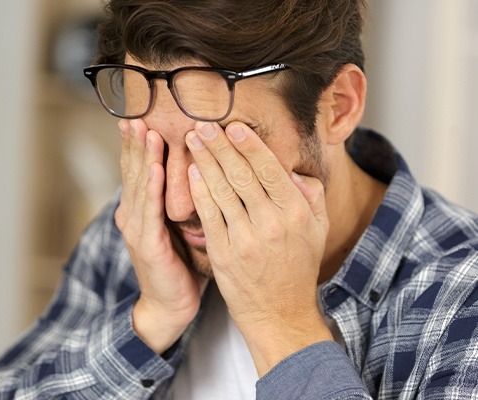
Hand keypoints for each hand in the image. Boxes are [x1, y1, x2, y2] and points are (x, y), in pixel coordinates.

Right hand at [115, 119, 207, 353]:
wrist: (171, 305)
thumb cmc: (180, 264)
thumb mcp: (178, 226)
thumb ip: (180, 201)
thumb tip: (199, 171)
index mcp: (142, 210)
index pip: (141, 170)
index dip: (139, 144)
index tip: (142, 116)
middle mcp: (134, 215)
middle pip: (135, 171)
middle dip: (135, 142)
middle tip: (137, 113)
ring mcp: (137, 230)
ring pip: (139, 186)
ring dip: (142, 158)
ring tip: (143, 130)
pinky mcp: (147, 245)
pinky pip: (150, 213)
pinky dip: (152, 189)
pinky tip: (155, 169)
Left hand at [186, 121, 331, 375]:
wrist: (280, 312)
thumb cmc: (298, 266)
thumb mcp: (318, 229)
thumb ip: (311, 194)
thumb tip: (290, 169)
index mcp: (295, 212)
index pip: (269, 169)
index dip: (249, 145)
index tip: (233, 126)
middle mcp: (271, 223)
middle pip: (241, 175)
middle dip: (220, 146)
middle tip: (203, 125)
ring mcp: (245, 239)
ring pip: (221, 190)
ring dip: (205, 161)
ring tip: (193, 140)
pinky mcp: (224, 254)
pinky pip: (208, 215)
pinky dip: (199, 191)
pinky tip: (192, 172)